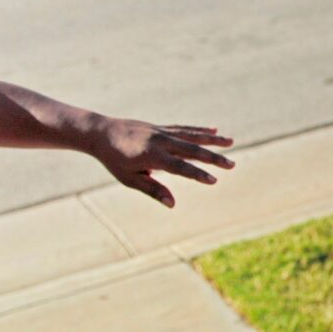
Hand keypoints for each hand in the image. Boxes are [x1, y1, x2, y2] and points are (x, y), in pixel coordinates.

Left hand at [88, 117, 235, 207]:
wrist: (101, 133)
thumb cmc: (114, 160)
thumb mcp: (130, 179)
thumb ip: (153, 189)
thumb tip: (172, 204)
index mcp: (152, 157)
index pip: (180, 168)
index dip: (197, 175)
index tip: (214, 180)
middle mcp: (160, 142)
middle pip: (192, 150)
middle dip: (213, 158)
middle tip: (232, 164)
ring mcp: (162, 132)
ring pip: (192, 135)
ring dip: (213, 139)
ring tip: (231, 141)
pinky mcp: (161, 127)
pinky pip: (184, 129)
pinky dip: (199, 130)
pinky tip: (213, 129)